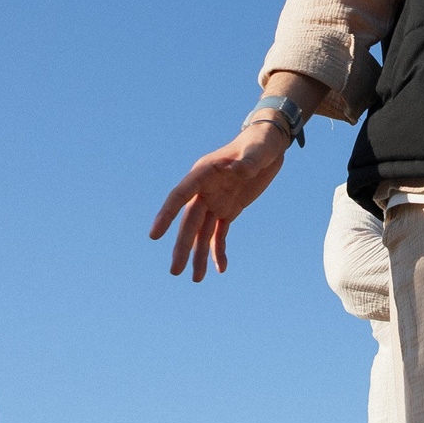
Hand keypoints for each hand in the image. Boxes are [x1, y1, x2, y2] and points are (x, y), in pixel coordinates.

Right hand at [148, 120, 289, 280]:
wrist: (269, 145)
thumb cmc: (260, 143)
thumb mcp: (257, 150)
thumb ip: (248, 161)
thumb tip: (238, 170)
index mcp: (204, 173)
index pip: (180, 195)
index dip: (166, 214)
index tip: (154, 235)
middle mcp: (205, 190)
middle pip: (189, 222)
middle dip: (182, 246)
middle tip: (175, 271)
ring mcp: (215, 201)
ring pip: (202, 232)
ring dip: (198, 255)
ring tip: (195, 280)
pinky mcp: (229, 210)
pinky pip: (220, 234)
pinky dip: (219, 251)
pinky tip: (221, 269)